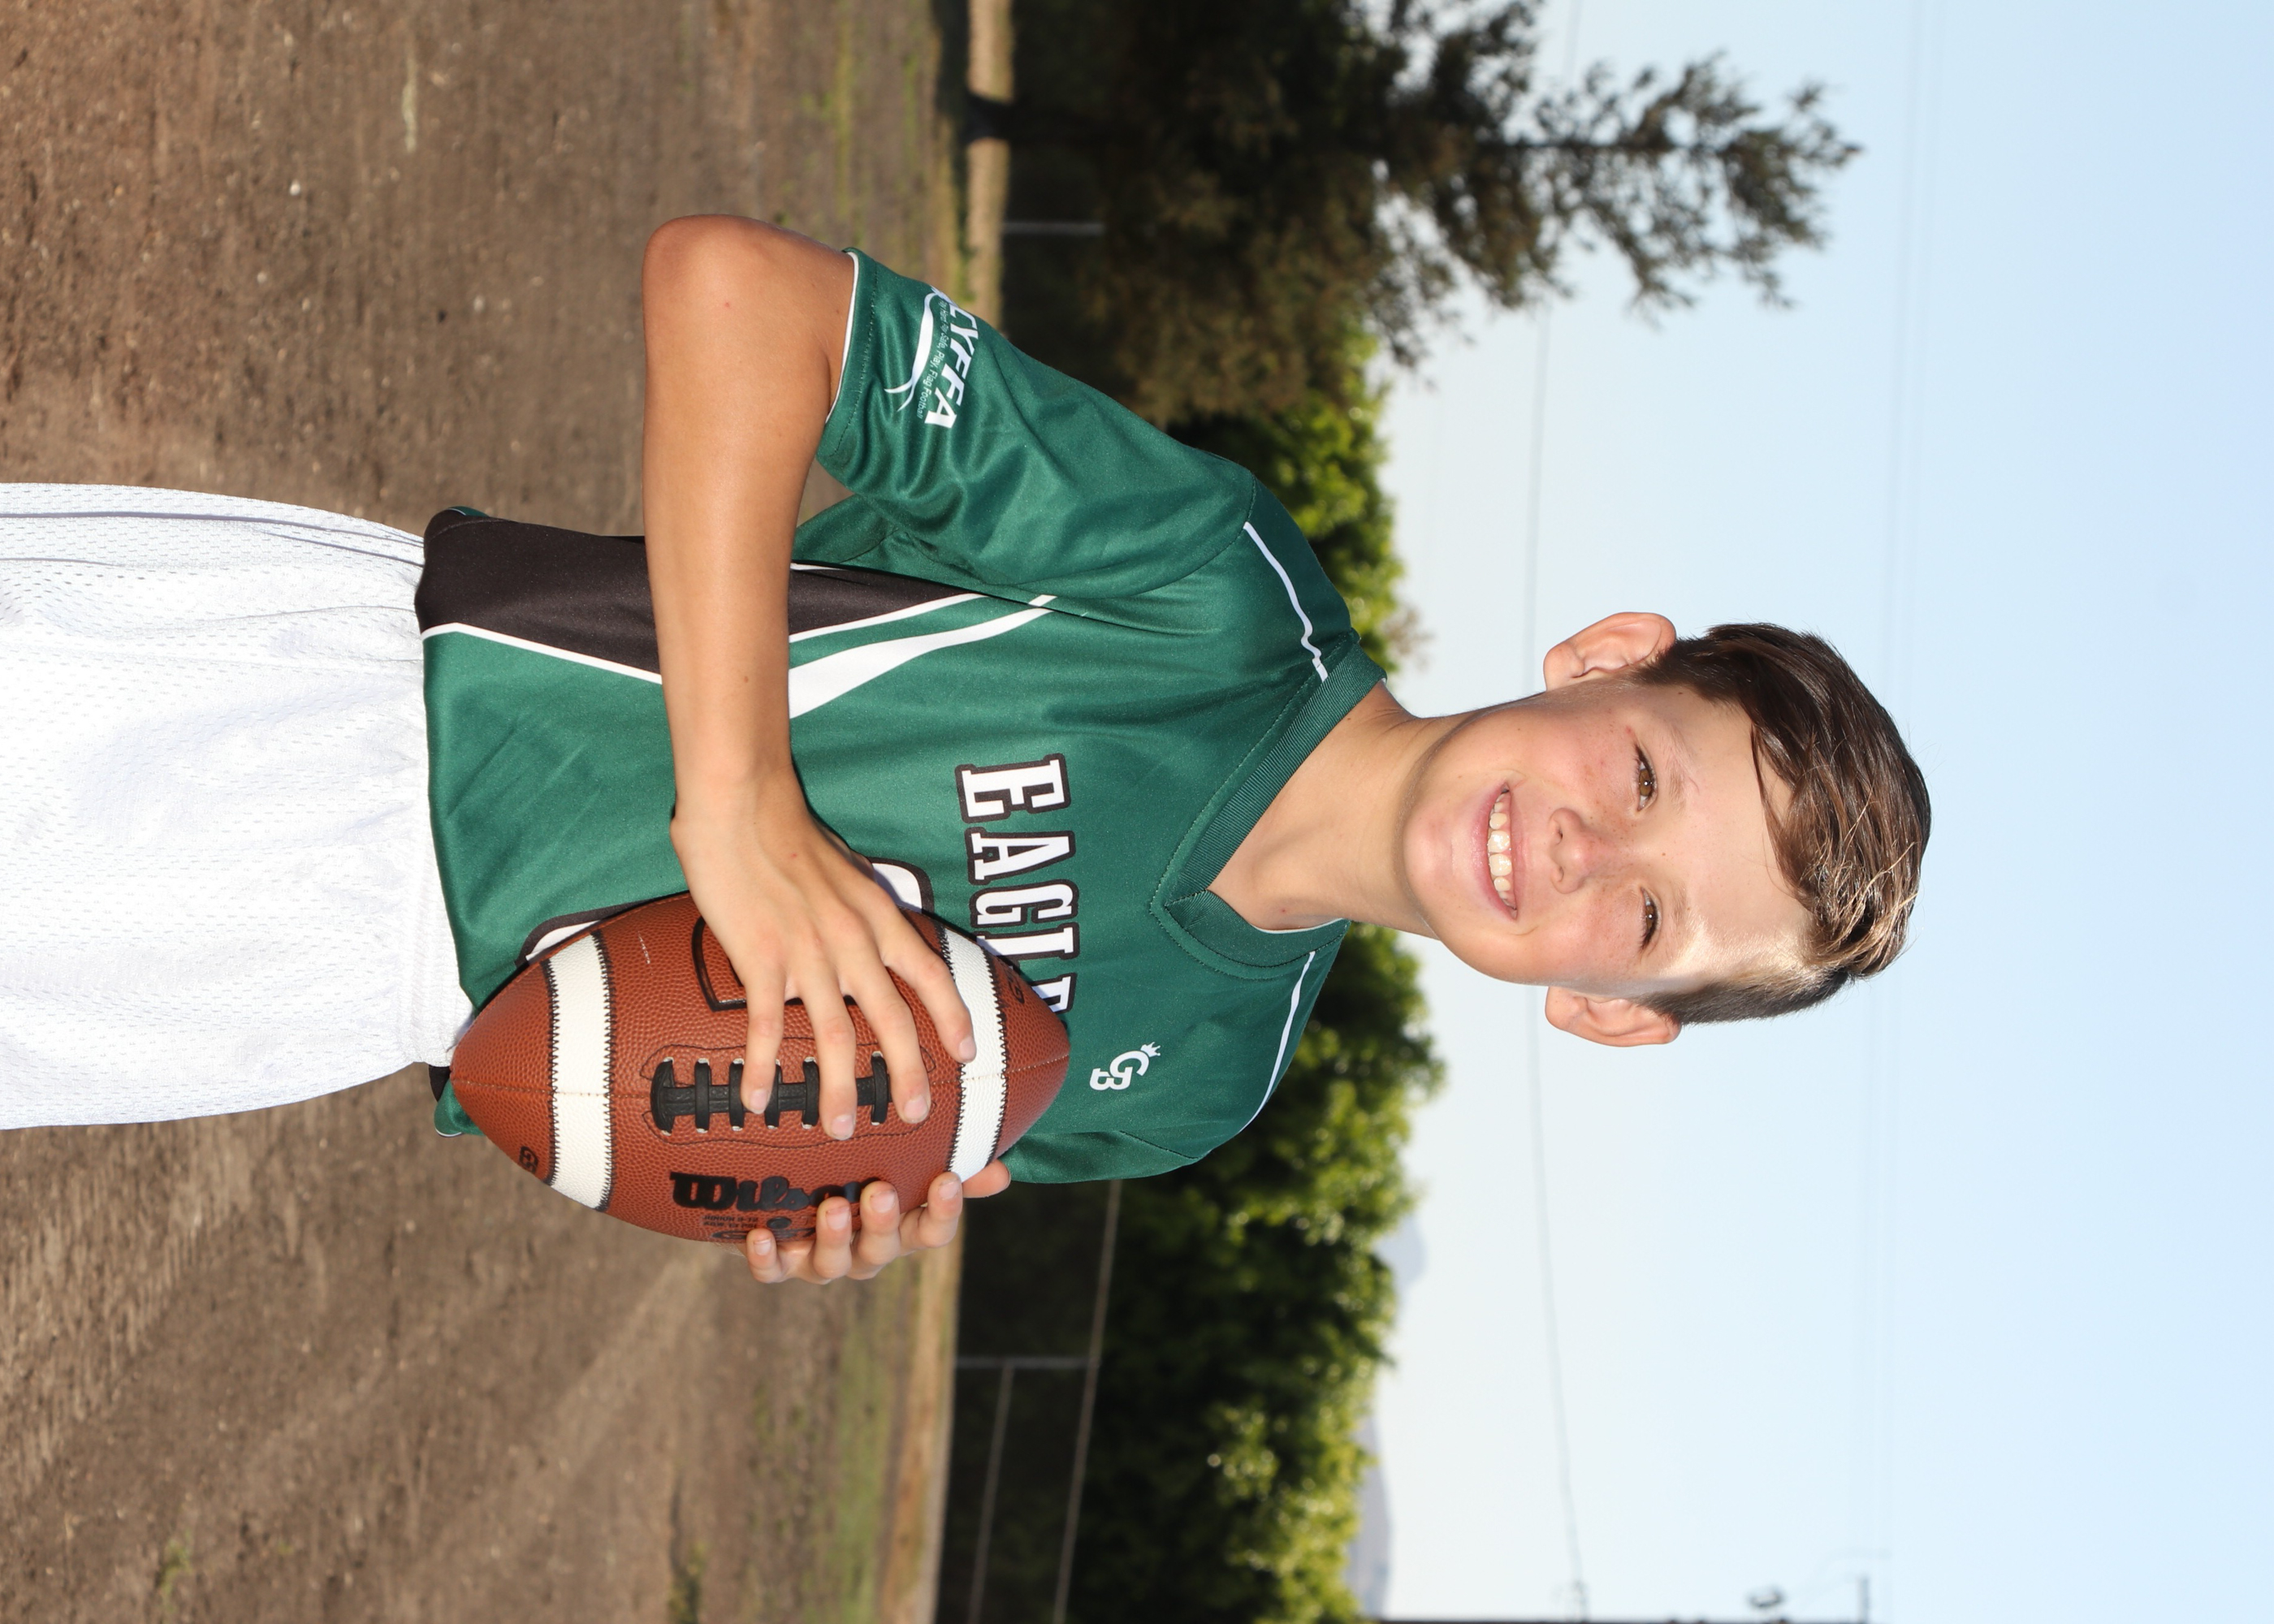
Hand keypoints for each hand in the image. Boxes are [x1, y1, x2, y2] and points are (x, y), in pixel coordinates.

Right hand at [671, 776, 976, 1141]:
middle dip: (906, 1073)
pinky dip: (765, 1065)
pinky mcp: (761, 956)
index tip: (967, 1056)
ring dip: (838, 1086)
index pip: (930, 974)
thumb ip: (863, 909)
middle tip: (913, 1115)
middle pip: (892, 1018)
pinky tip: (758, 1100)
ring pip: (835, 1033)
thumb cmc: (789, 831)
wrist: (742, 801)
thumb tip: (874, 935)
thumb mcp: (848, 870)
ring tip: (837, 1128)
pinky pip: (767, 1023)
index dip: (952, 1017)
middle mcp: (854, 938)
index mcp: (879, 914)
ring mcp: (809, 951)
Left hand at [743, 1161, 1012, 1283]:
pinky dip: (767, 1258)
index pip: (932, 1231)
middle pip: (881, 1248)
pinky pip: (773, 1271)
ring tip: (831, 1205)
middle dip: (881, 1223)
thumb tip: (1003, 1172)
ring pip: (831, 1263)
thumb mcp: (905, 1170)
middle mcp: (864, 1251)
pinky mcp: (779, 1262)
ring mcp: (821, 1260)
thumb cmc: (859, 1177)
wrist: (784, 1197)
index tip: (946, 1180)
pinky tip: (763, 1235)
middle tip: (881, 1192)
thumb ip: (951, 1170)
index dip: (942, 1211)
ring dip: (832, 1237)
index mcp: (901, 1230)